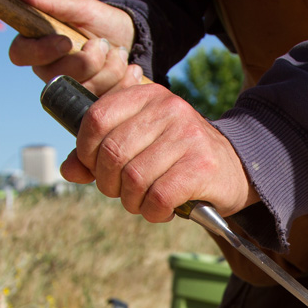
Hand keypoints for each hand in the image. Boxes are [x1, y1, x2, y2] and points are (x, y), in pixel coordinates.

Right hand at [7, 0, 139, 94]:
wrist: (128, 39)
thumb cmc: (98, 21)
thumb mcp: (80, 7)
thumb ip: (51, 2)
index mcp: (37, 46)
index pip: (21, 54)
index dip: (41, 51)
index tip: (66, 41)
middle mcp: (49, 71)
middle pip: (59, 76)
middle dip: (90, 59)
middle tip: (102, 43)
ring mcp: (71, 90)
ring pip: (86, 90)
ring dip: (111, 69)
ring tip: (119, 53)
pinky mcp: (93, 102)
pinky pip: (107, 100)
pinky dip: (124, 82)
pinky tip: (131, 69)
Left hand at [63, 83, 256, 221]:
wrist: (238, 168)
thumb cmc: (180, 157)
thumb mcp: (142, 143)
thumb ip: (101, 152)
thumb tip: (69, 170)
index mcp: (148, 96)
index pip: (96, 119)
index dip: (85, 151)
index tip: (95, 169)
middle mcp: (169, 109)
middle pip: (112, 153)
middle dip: (109, 183)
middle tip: (123, 192)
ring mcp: (188, 136)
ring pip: (134, 178)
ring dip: (132, 201)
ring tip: (144, 202)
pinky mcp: (202, 166)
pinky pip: (159, 196)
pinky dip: (153, 211)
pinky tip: (162, 210)